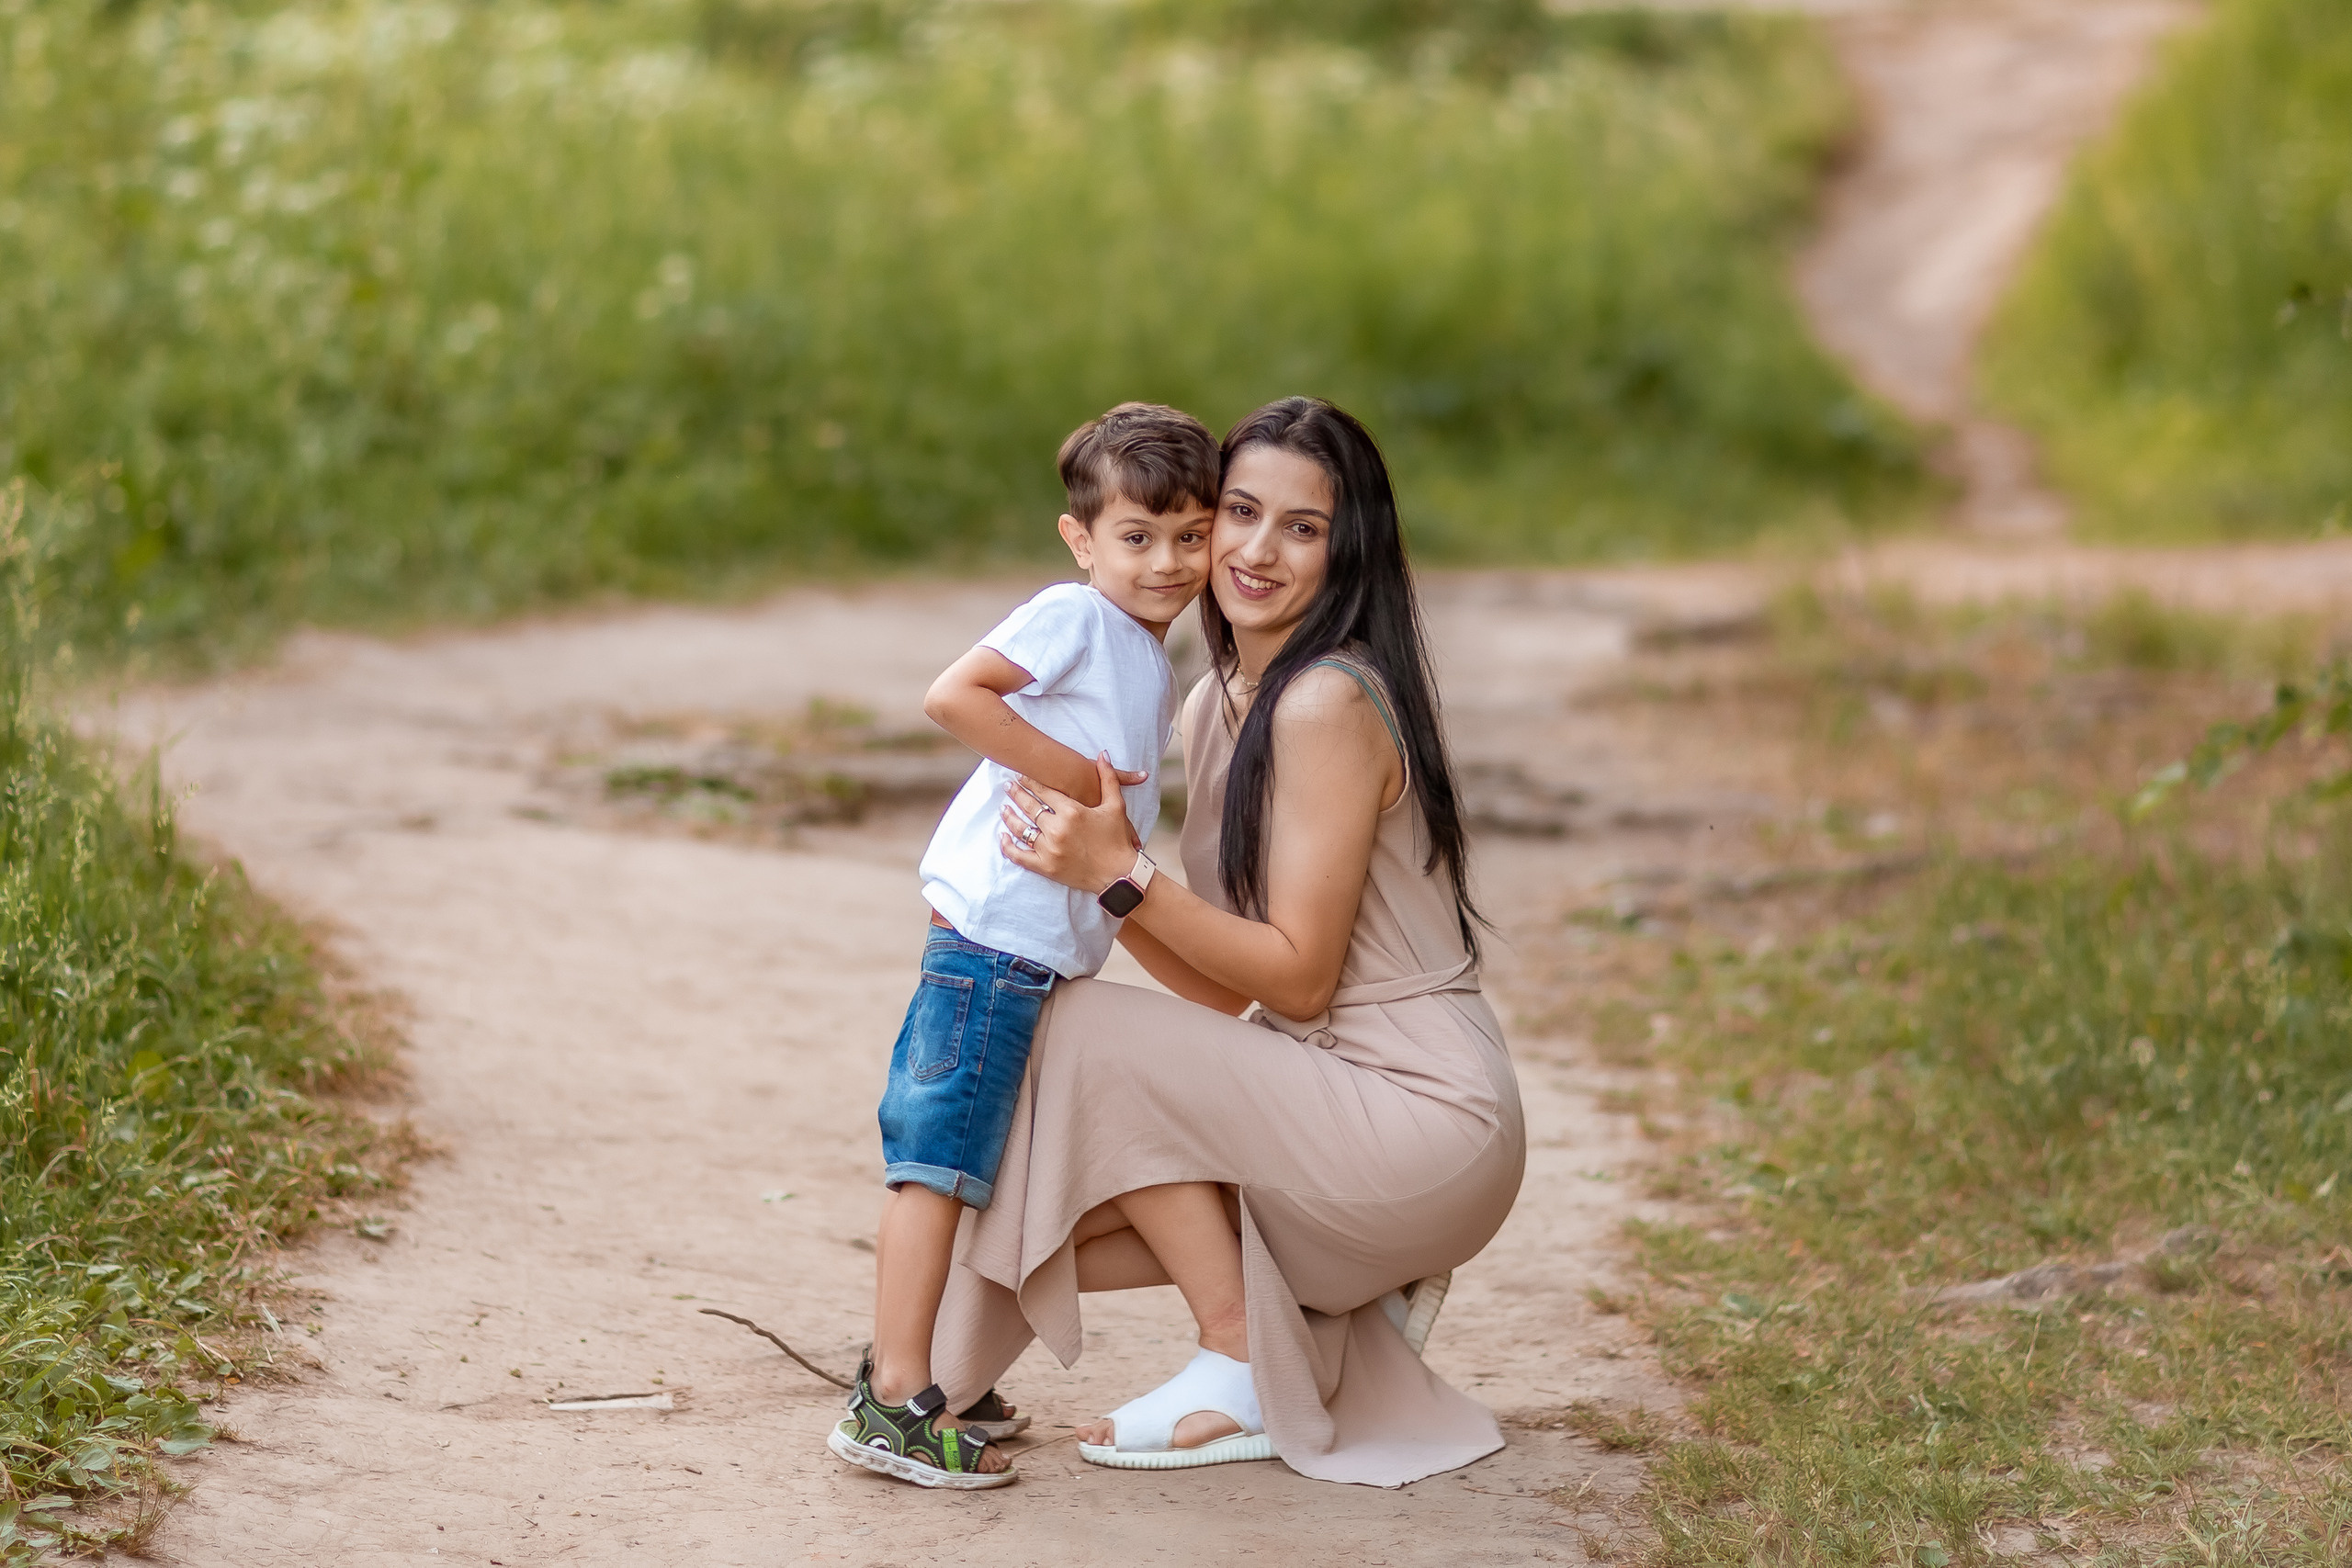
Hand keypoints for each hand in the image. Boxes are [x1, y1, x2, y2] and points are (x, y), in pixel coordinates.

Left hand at [1000, 752, 1145, 894]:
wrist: (1119, 875)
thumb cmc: (1117, 840)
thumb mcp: (1116, 806)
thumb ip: (1108, 778)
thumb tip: (1103, 754)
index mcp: (1072, 812)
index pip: (1044, 791)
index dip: (1030, 782)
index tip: (1021, 775)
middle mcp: (1057, 829)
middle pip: (1029, 807)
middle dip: (1016, 794)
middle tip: (1007, 786)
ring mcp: (1049, 849)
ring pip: (1021, 829)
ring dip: (1010, 817)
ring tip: (1003, 808)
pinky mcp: (1046, 867)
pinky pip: (1020, 856)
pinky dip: (1008, 847)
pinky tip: (1003, 837)